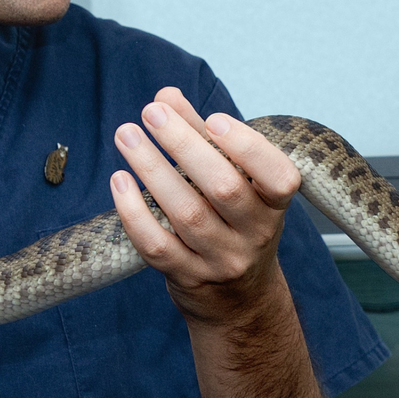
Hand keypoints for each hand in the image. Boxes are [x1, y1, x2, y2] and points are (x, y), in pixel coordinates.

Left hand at [110, 89, 299, 326]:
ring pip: (186, 214)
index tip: (212, 119)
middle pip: (223, 188)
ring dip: (152, 169)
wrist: (238, 301)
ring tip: (126, 134)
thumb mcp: (234, 182)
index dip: (248, 147)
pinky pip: (157, 246)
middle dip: (184, 146)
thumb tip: (165, 96)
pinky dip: (135, 212)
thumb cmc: (233, 222)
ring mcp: (222, 260)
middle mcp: (254, 235)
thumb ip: (202, 138)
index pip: (278, 176)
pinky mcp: (189, 278)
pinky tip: (120, 180)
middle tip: (151, 113)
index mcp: (274, 205)